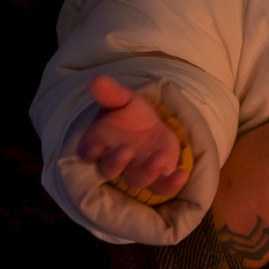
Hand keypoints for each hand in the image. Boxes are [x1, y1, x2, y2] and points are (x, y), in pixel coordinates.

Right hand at [76, 74, 190, 197]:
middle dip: (116, 163)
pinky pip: (162, 188)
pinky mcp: (157, 178)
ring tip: (159, 157)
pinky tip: (181, 174)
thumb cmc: (131, 115)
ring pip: (136, 180)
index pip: (88, 152)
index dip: (91, 151)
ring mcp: (136, 172)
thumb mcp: (124, 100)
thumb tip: (96, 79)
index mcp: (99, 143)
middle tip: (126, 149)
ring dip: (147, 171)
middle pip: (109, 170)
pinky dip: (171, 184)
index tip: (97, 145)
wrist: (152, 127)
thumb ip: (111, 93)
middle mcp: (115, 162)